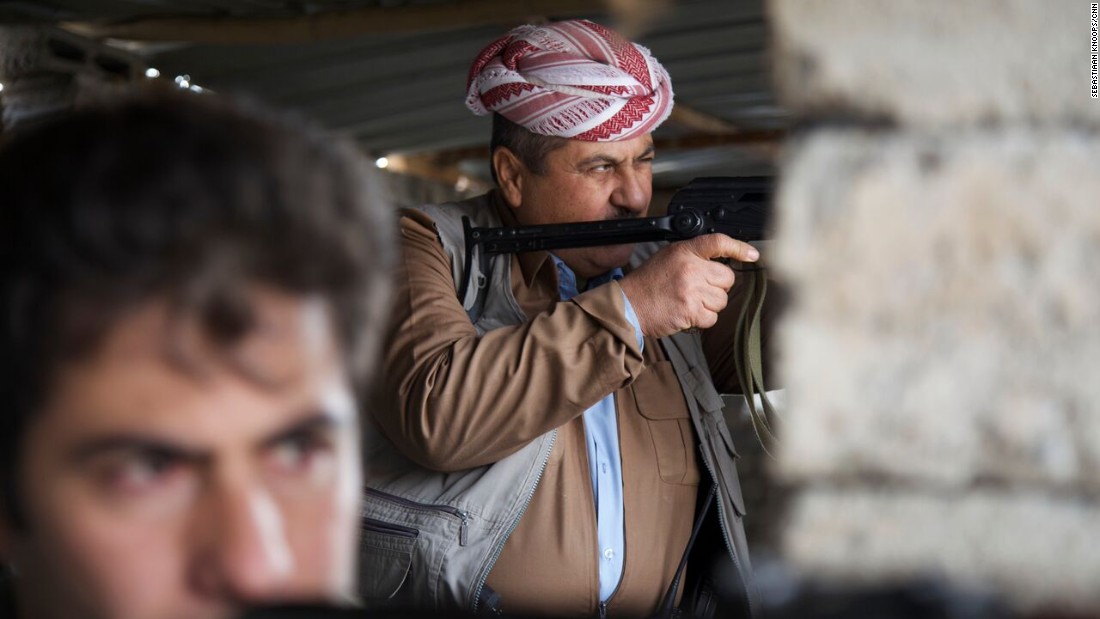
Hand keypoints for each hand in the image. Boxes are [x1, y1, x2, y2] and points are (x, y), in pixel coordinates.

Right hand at [619, 234, 758, 338]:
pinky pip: (712, 317)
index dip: (739, 248)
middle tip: (699, 289)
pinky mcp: (691, 311)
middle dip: (718, 286)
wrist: (628, 305)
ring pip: (722, 299)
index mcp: (684, 251)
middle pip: (727, 278)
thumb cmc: (648, 283)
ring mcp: (692, 290)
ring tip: (689, 301)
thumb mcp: (668, 257)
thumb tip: (720, 263)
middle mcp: (690, 268)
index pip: (718, 243)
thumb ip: (694, 256)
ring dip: (710, 305)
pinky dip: (702, 319)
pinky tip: (687, 313)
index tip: (752, 255)